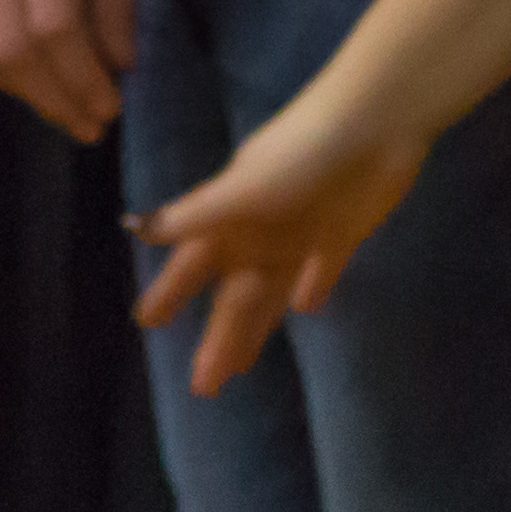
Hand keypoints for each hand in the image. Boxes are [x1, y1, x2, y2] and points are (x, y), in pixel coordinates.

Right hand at [130, 90, 428, 397]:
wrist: (375, 124)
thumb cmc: (301, 153)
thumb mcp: (242, 188)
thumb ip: (196, 214)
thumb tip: (136, 229)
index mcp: (231, 216)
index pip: (192, 264)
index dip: (170, 291)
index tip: (146, 322)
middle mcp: (261, 229)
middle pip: (234, 294)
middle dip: (217, 336)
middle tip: (202, 386)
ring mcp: (302, 233)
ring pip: (272, 292)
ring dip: (256, 328)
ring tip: (239, 368)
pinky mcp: (341, 234)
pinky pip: (321, 270)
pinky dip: (312, 289)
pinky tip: (305, 308)